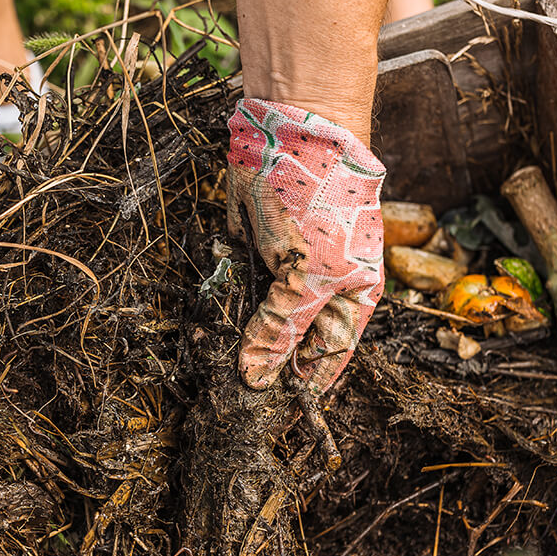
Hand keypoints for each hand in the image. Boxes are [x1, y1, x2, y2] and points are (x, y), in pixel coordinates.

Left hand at [227, 99, 385, 391]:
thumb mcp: (307, 276)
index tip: (274, 425)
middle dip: (262, 366)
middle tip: (232, 399)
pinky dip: (219, 302)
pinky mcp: (248, 252)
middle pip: (287, 343)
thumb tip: (256, 378)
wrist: (294, 130)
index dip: (302, 391)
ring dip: (235, 338)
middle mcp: (318, 290)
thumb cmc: (323, 202)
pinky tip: (205, 323)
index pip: (325, 361)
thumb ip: (281, 327)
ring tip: (213, 368)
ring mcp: (281, 272)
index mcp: (350, 301)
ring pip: (254, 320)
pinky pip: (231, 289)